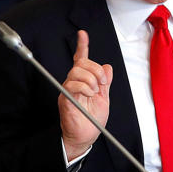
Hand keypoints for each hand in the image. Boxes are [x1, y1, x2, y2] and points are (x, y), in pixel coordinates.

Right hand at [60, 30, 111, 159]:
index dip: (82, 46)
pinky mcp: (65, 98)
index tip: (83, 34)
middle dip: (95, 69)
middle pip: (80, 63)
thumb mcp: (104, 99)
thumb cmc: (92, 121)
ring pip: (76, 71)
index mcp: (83, 81)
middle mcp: (73, 83)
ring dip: (91, 79)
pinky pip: (73, 84)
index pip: (80, 59)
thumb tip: (107, 67)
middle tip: (103, 83)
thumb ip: (105, 83)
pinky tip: (89, 94)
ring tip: (95, 91)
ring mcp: (68, 90)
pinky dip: (84, 87)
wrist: (85, 137)